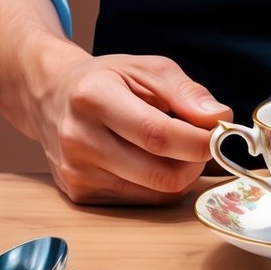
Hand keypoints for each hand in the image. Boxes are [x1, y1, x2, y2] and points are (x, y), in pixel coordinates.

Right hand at [28, 48, 231, 204]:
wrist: (51, 96)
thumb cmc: (106, 79)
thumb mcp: (147, 68)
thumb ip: (187, 91)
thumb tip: (219, 118)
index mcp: (94, 98)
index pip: (157, 134)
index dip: (198, 141)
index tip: (219, 136)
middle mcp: (79, 139)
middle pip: (159, 173)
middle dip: (195, 162)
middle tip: (202, 144)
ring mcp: (76, 172)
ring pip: (154, 193)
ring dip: (179, 175)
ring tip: (175, 148)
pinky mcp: (79, 194)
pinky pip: (140, 201)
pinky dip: (158, 185)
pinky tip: (152, 161)